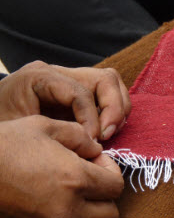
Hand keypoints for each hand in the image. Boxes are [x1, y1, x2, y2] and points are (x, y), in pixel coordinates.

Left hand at [0, 61, 130, 139]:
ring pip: (112, 84)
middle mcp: (60, 73)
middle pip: (105, 79)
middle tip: (107, 135)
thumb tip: (91, 143)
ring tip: (109, 133)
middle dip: (114, 109)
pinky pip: (108, 94)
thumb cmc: (1, 124)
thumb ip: (55, 134)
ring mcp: (72, 80)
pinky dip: (114, 112)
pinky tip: (105, 131)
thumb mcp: (19, 130)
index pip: (80, 92)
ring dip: (118, 110)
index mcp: (40, 77)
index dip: (92, 119)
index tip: (92, 143)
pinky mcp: (79, 92)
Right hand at [0, 116, 123, 217]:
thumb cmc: (4, 144)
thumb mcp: (45, 126)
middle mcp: (66, 211)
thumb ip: (81, 137)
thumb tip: (97, 151)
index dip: (111, 172)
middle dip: (106, 198)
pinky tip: (42, 200)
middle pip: (110, 216)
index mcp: (76, 180)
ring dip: (84, 210)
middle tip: (89, 180)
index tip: (96, 162)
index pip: (117, 187)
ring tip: (64, 188)